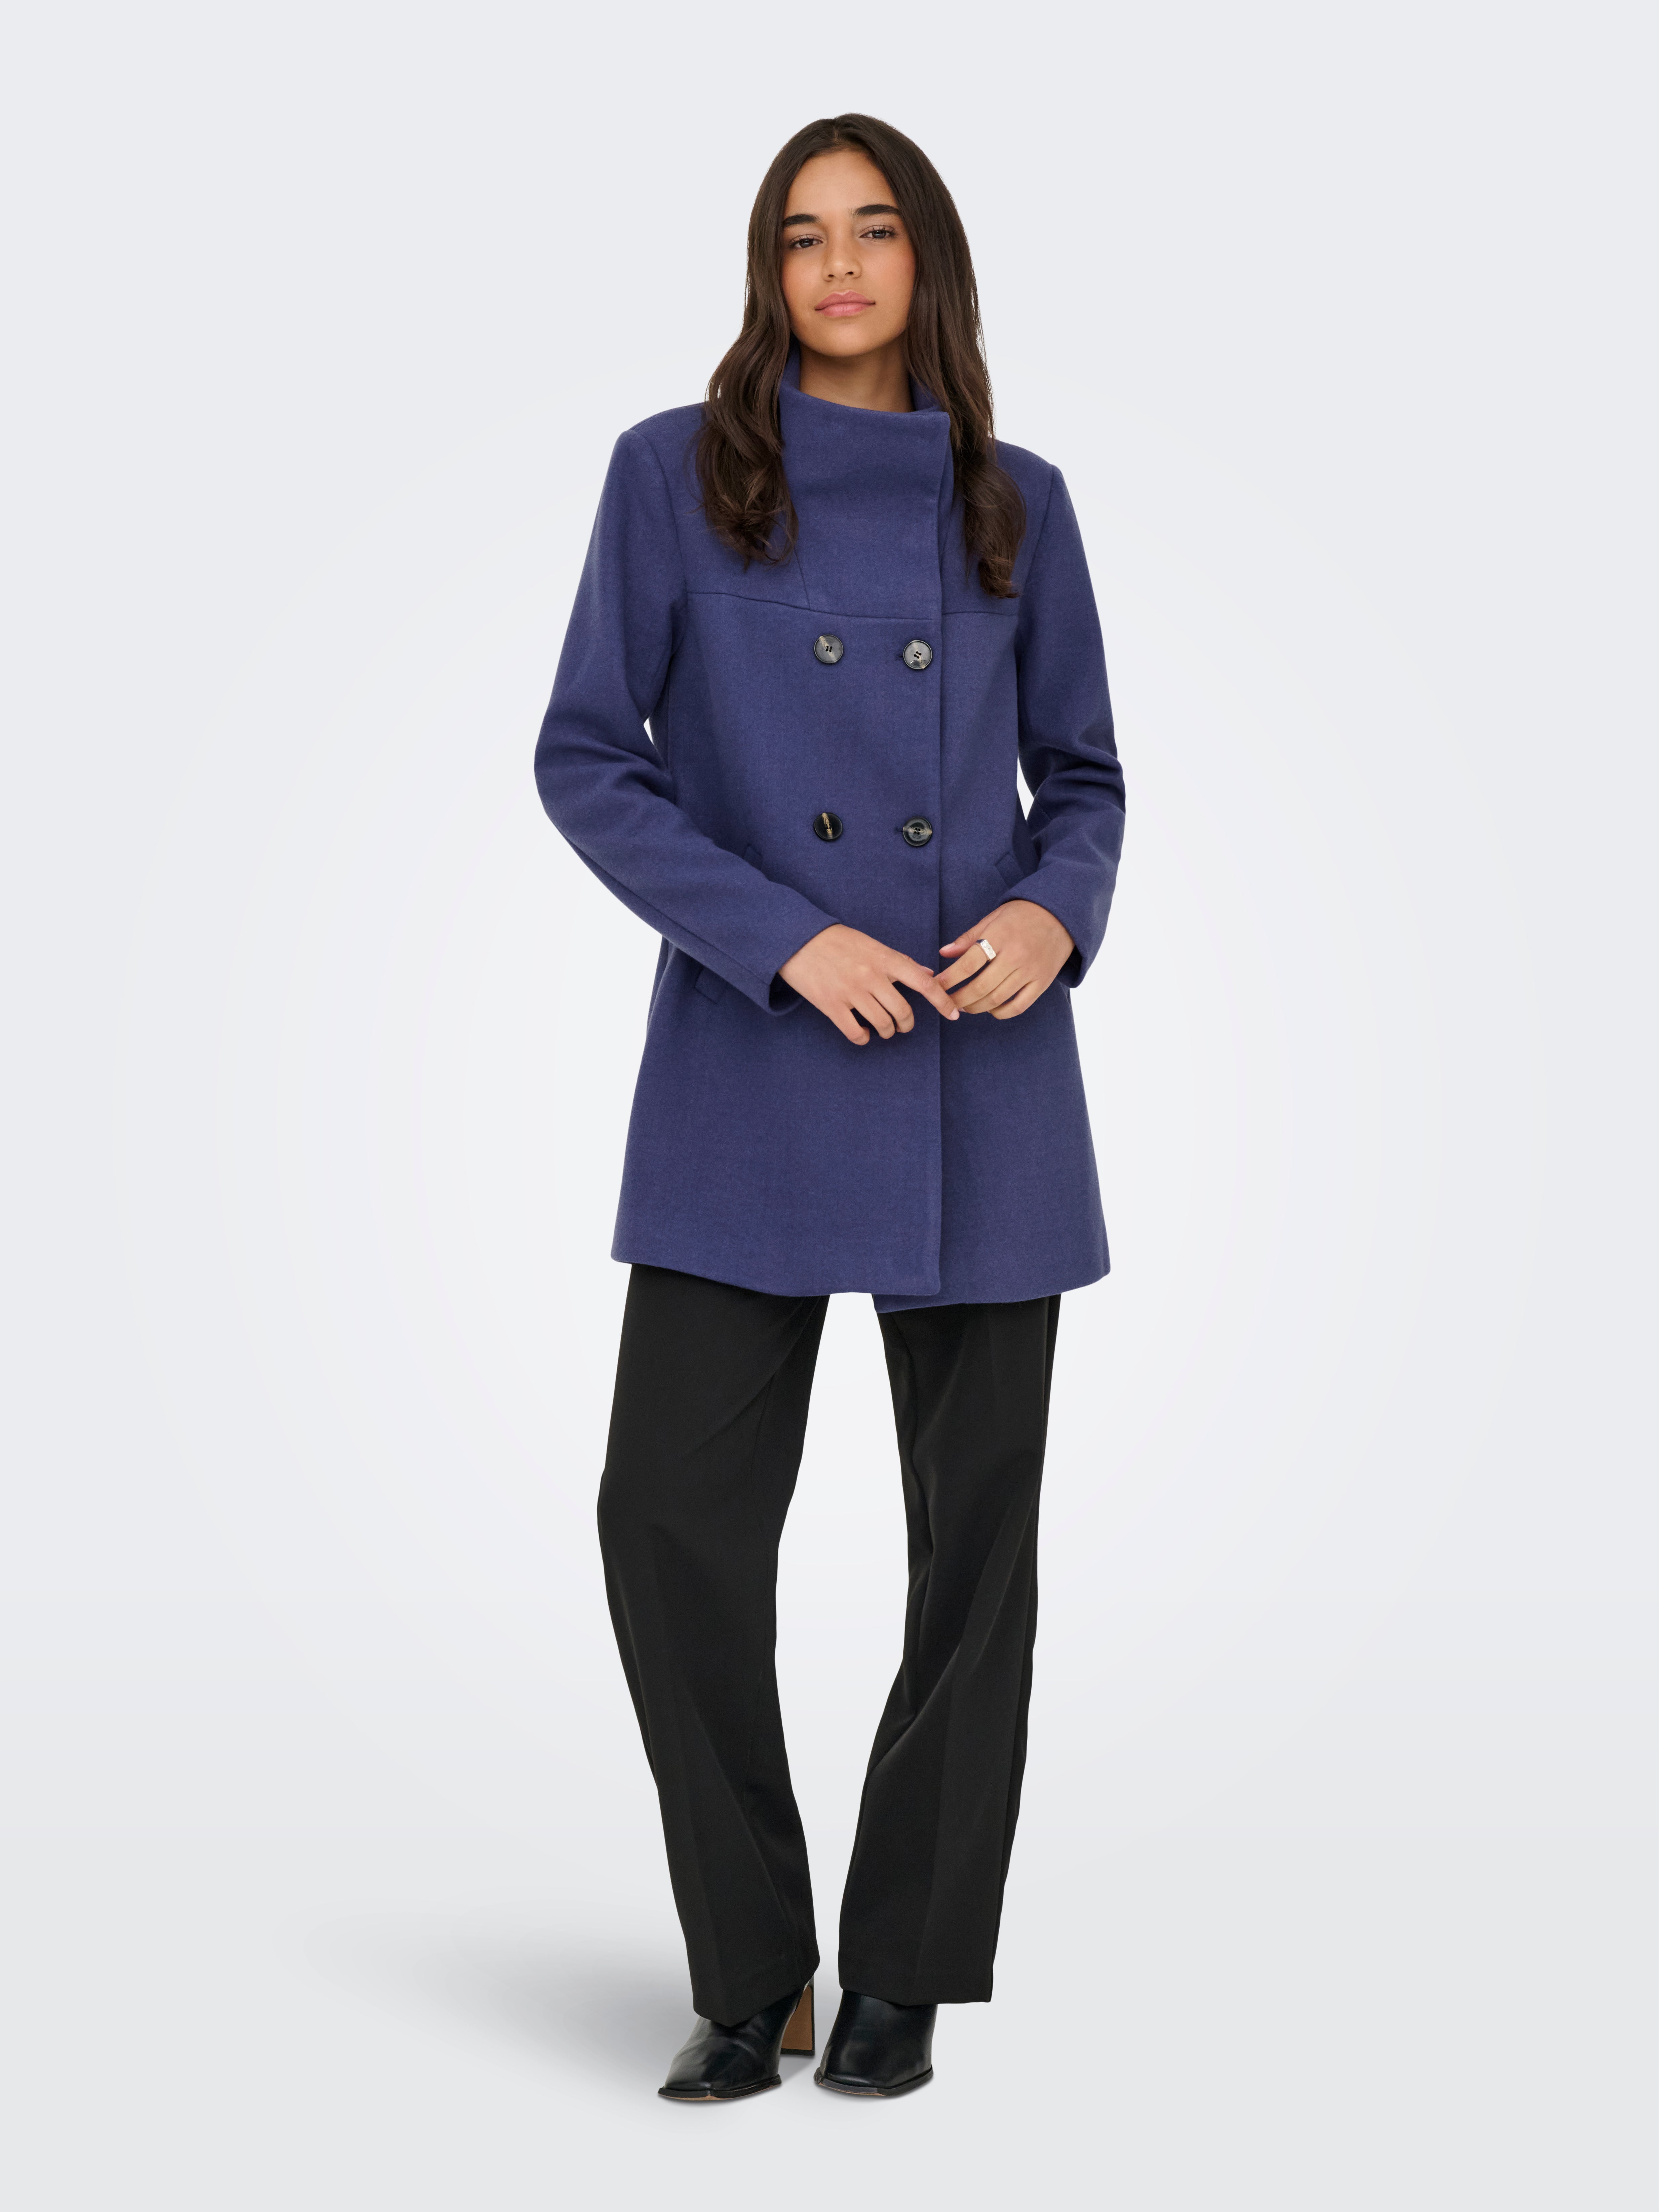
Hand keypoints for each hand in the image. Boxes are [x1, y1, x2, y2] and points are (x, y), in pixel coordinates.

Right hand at [780, 924, 960, 1044]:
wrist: (798, 939)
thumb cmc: (837, 941)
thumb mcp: (872, 944)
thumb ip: (899, 961)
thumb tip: (926, 972)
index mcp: (885, 958)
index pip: (923, 982)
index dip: (942, 1001)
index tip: (954, 1015)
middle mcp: (871, 976)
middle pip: (903, 1011)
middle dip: (907, 1024)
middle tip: (903, 1026)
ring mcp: (851, 992)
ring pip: (882, 1024)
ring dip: (887, 1032)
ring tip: (884, 1029)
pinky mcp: (831, 1005)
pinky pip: (856, 1033)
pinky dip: (864, 1038)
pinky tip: (864, 1034)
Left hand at [936, 899, 1074, 1018]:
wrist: (1062, 915)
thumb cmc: (1023, 915)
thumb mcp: (994, 918)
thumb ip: (969, 937)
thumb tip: (944, 953)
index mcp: (1000, 936)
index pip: (969, 963)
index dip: (949, 978)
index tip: (936, 986)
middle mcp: (1016, 956)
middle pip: (981, 986)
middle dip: (959, 998)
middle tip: (947, 1002)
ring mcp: (1031, 971)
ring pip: (997, 999)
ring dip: (975, 1007)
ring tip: (964, 1006)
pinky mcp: (1042, 982)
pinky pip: (1019, 1006)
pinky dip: (1001, 1012)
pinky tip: (990, 1009)